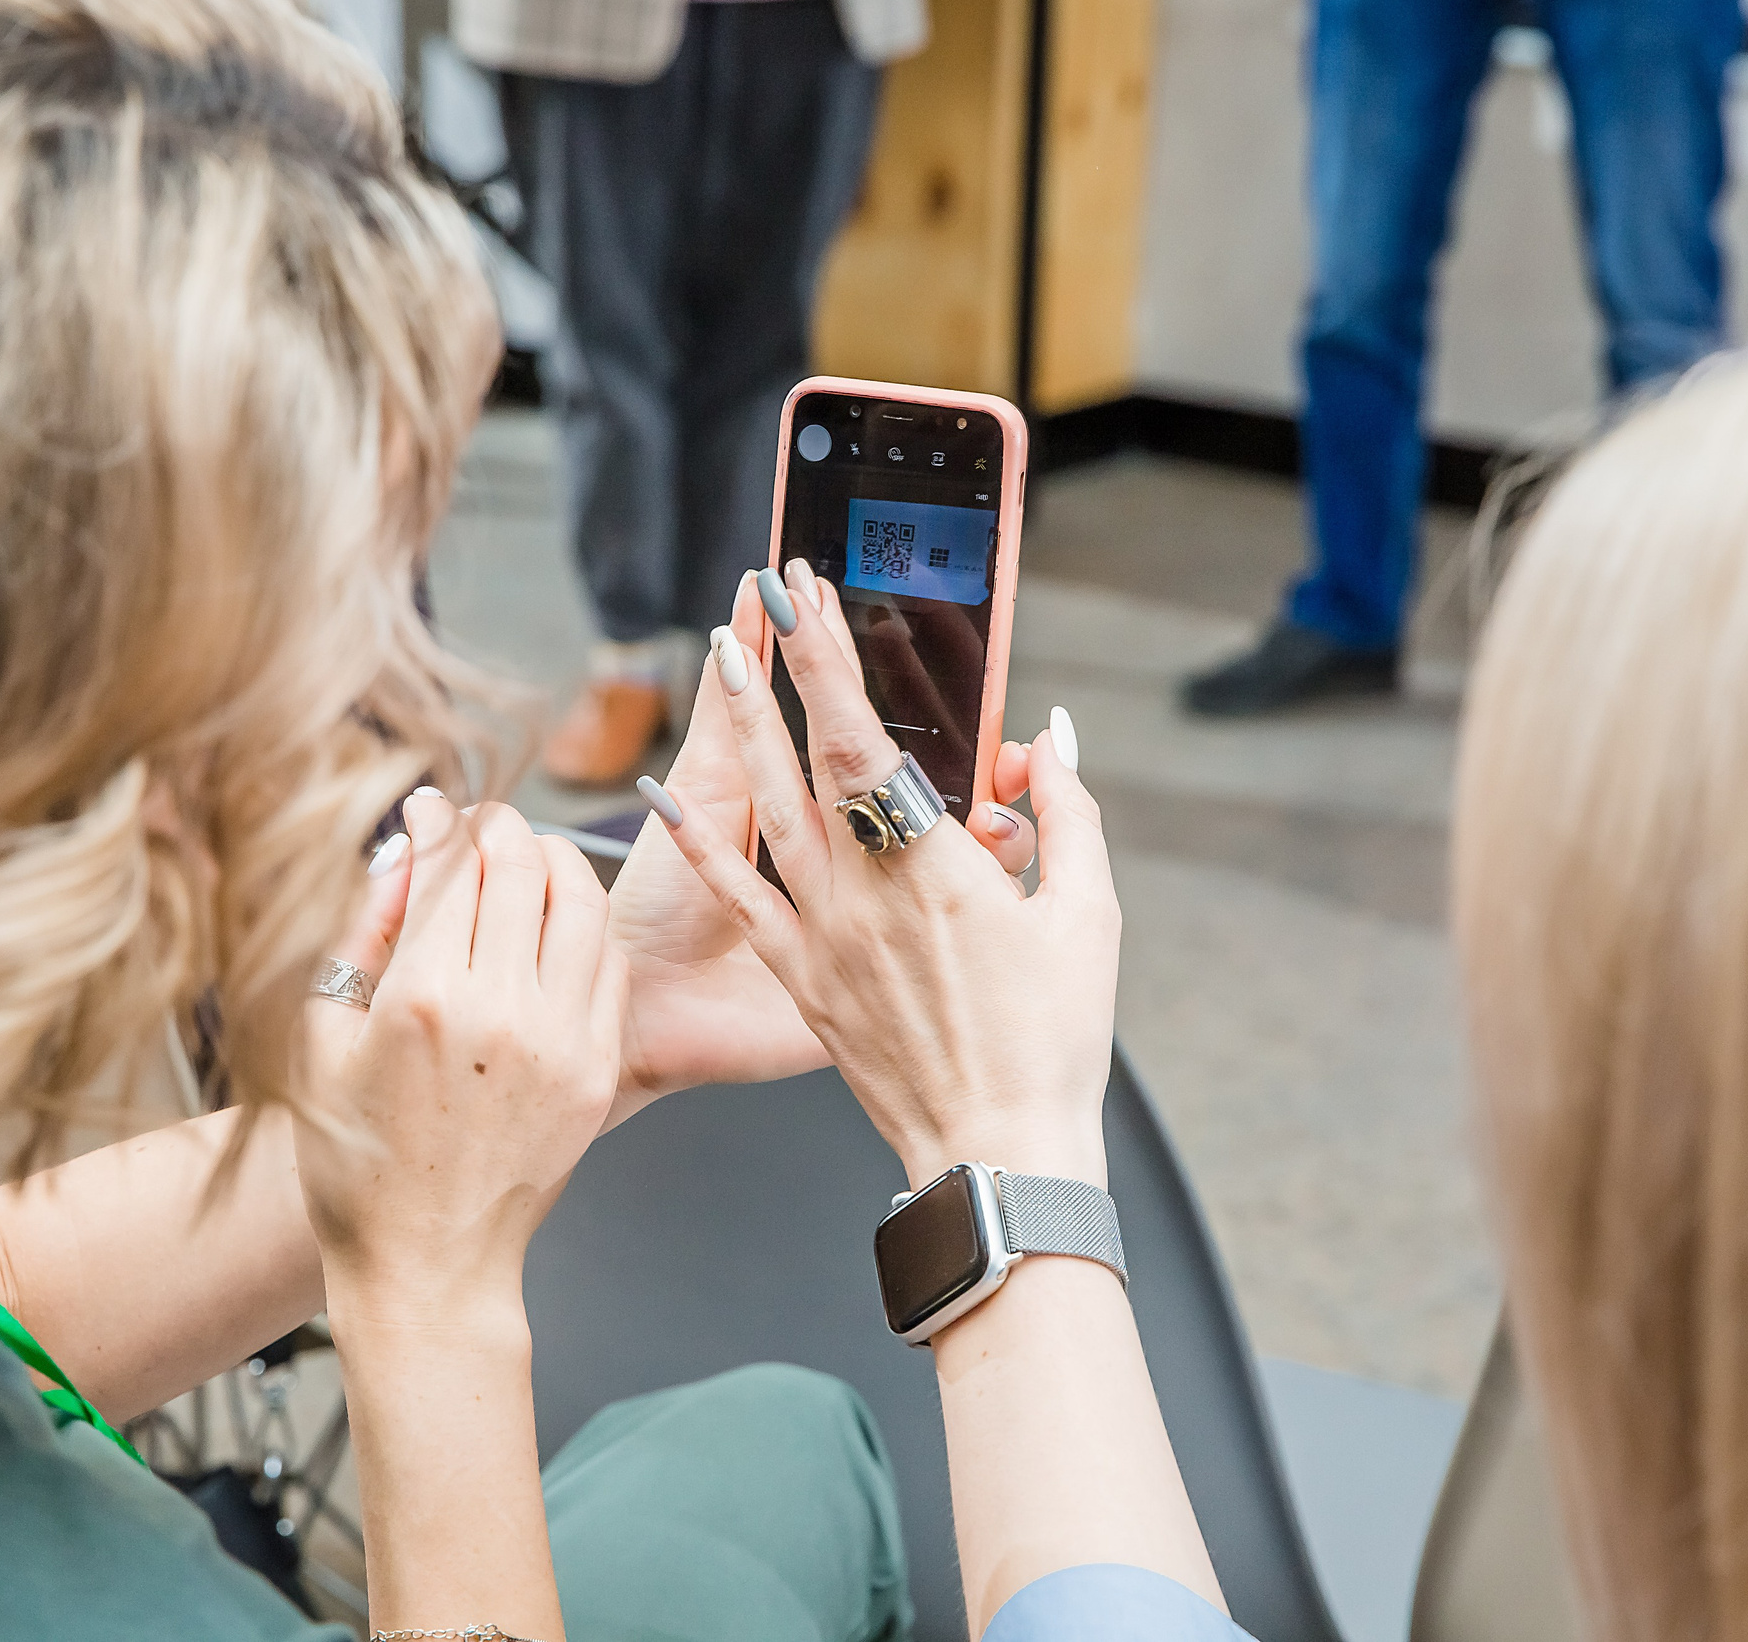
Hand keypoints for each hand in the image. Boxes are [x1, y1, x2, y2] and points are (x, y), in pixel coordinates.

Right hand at [293, 794, 625, 1320]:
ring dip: (552, 860)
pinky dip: (583, 924)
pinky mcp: (597, 1067)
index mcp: (422, 1000)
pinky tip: (553, 926)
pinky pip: (608, 960)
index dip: (437, 818)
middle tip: (475, 826)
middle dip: (496, 825)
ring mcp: (562, 1040)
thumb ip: (361, 932)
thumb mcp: (320, 1040)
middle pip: (522, 862)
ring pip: (582, 898)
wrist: (428, 1263)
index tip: (427, 808)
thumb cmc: (355, 1159)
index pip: (450, 861)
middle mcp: (502, 1011)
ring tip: (521, 861)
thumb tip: (405, 850)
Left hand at [606, 567, 1038, 1124]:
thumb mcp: (1086, 916)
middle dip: (790, 668)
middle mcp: (866, 891)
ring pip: (767, 812)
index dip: (830, 660)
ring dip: (745, 729)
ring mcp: (824, 936)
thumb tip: (1048, 740)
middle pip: (811, 755)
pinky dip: (697, 842)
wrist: (999, 1151)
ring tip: (726, 660)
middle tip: (773, 595)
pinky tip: (661, 794)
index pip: (865, 736)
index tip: (808, 596)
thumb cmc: (1053, 1038)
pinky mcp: (803, 980)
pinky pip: (742, 897)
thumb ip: (1065, 814)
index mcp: (937, 867)